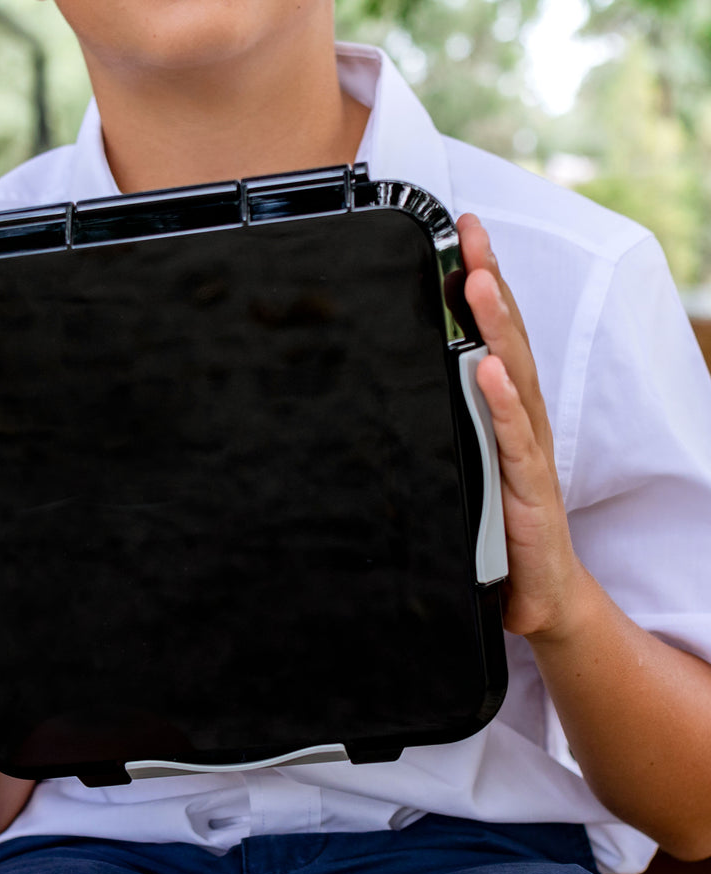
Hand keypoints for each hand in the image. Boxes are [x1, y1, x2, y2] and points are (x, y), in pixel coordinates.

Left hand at [457, 214, 587, 637]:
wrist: (535, 594)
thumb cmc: (499, 530)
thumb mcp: (461, 470)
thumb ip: (438, 433)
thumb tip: (383, 400)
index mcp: (501, 412)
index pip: (492, 336)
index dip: (478, 285)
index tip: (458, 236)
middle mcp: (518, 422)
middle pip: (505, 339)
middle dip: (487, 282)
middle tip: (469, 234)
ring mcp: (526, 452)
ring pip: (513, 377)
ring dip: (496, 327)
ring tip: (476, 283)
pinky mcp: (528, 489)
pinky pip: (514, 441)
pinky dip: (501, 404)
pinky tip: (487, 372)